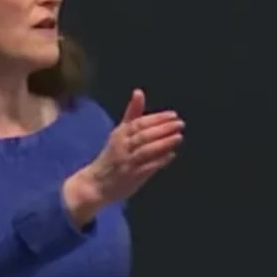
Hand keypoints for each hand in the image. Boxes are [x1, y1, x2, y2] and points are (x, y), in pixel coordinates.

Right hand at [62, 89, 183, 222]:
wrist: (95, 184)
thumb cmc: (112, 156)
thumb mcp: (120, 133)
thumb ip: (132, 114)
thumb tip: (139, 91)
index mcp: (119, 134)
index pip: (139, 123)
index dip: (157, 118)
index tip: (173, 115)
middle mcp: (122, 147)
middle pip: (143, 135)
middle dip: (163, 129)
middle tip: (180, 124)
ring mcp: (126, 162)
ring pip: (145, 150)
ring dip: (163, 143)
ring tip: (179, 137)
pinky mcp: (131, 177)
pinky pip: (146, 168)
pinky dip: (159, 161)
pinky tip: (171, 155)